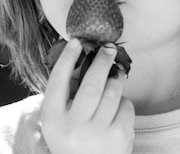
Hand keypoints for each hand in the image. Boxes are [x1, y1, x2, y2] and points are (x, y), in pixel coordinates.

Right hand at [41, 38, 134, 153]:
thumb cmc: (73, 136)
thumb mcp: (60, 118)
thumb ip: (67, 92)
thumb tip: (84, 56)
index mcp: (53, 120)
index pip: (57, 83)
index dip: (67, 59)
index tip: (76, 41)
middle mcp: (74, 128)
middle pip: (91, 85)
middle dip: (102, 62)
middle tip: (109, 48)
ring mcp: (98, 134)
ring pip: (112, 92)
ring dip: (116, 78)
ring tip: (115, 74)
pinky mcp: (120, 137)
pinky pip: (126, 106)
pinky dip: (123, 101)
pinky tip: (116, 108)